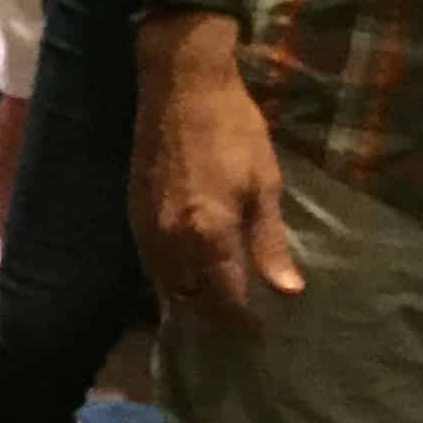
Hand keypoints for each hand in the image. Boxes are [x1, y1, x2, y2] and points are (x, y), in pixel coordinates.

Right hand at [131, 19, 303, 333]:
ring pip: (166, 289)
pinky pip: (152, 267)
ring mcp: (147, 233)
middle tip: (237, 325)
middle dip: (214, 318)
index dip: (241, 321)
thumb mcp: (264, 184)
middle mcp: (172, 245)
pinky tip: (187, 277)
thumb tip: (288, 291)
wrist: (180, 88)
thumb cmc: (233, 129)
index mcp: (209, 237)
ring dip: (190, 303)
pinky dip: (170, 281)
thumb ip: (269, 243)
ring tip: (213, 307)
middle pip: (191, 301)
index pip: (224, 299)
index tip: (258, 333)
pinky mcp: (134, 219)